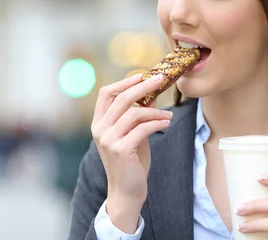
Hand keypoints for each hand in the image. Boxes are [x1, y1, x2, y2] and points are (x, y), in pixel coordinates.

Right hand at [91, 73, 169, 232]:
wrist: (127, 191)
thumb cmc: (131, 162)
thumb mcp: (133, 134)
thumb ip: (138, 115)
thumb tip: (151, 93)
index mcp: (99, 123)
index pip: (106, 94)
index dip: (123, 82)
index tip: (141, 76)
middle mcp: (100, 129)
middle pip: (121, 98)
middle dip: (143, 87)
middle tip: (160, 79)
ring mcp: (108, 139)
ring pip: (134, 113)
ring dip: (155, 111)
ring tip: (168, 115)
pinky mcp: (120, 149)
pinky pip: (142, 128)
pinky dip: (157, 123)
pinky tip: (166, 123)